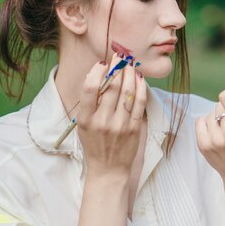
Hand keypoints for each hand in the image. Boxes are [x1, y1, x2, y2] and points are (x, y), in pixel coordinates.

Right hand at [77, 53, 146, 178]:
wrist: (108, 169)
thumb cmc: (94, 144)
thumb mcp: (84, 125)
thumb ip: (90, 102)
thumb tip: (98, 74)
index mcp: (86, 119)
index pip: (89, 88)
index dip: (97, 71)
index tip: (102, 63)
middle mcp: (103, 121)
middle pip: (112, 86)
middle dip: (117, 67)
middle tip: (120, 56)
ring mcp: (120, 124)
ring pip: (128, 91)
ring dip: (130, 73)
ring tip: (130, 63)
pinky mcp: (135, 128)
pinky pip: (140, 102)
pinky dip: (140, 87)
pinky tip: (139, 78)